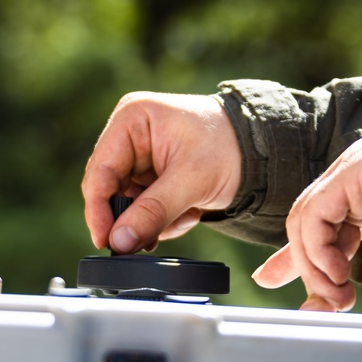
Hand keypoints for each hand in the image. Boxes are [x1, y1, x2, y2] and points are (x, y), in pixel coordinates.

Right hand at [81, 92, 240, 253]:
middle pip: (110, 191)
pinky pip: (143, 210)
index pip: (100, 171)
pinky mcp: (151, 177)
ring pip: (127, 206)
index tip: (105, 241)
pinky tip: (189, 212)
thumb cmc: (231, 147)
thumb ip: (153, 211)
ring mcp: (139, 158)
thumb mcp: (192, 180)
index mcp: (132, 119)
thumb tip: (119, 242)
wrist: (263, 153)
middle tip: (150, 240)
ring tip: (186, 216)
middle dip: (134, 218)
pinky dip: (164, 220)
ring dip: (154, 222)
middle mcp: (129, 136)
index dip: (98, 210)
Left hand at [252, 113, 361, 318]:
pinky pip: (313, 217)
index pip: (331, 229)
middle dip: (297, 268)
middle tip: (311, 310)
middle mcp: (358, 185)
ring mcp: (352, 177)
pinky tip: (338, 276)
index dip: (313, 261)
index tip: (309, 294)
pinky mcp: (351, 175)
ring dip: (315, 269)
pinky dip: (317, 250)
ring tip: (338, 300)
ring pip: (306, 225)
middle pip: (308, 226)